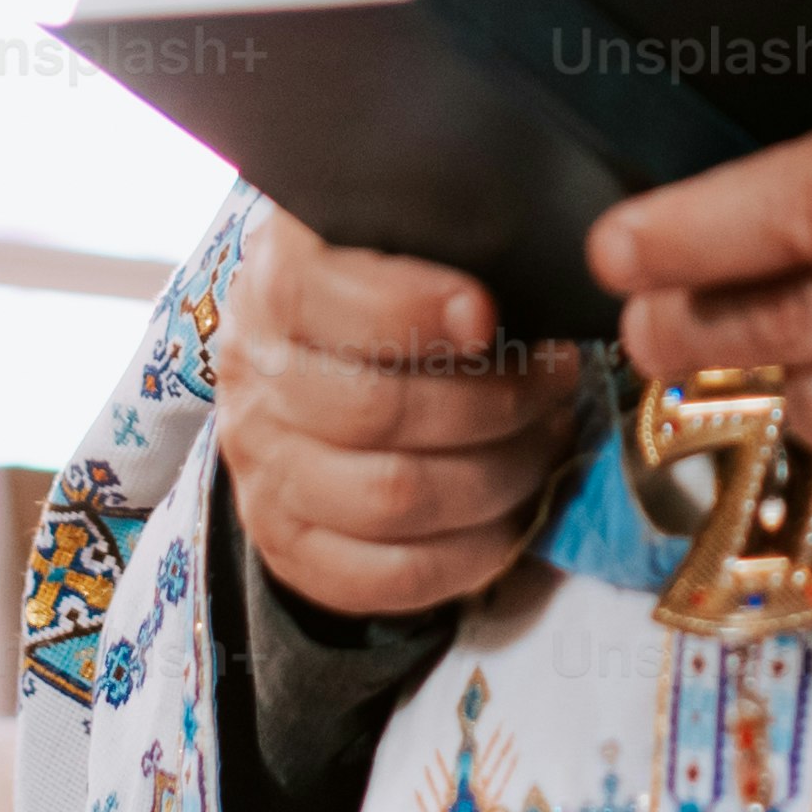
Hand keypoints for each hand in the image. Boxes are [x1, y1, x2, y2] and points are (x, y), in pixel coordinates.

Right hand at [218, 204, 582, 618]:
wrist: (311, 360)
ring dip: (497, 477)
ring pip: (391, 498)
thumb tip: (534, 266)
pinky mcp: (287, 544)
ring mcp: (264, 469)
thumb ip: (440, 236)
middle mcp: (254, 377)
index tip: (488, 315)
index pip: (315, 296)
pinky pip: (383, 578)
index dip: (408, 311)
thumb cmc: (384, 282)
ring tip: (545, 441)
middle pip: (374, 411)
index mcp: (274, 280)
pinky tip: (511, 516)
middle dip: (493, 404)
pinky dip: (467, 556)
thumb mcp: (395, 233)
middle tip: (556, 382)